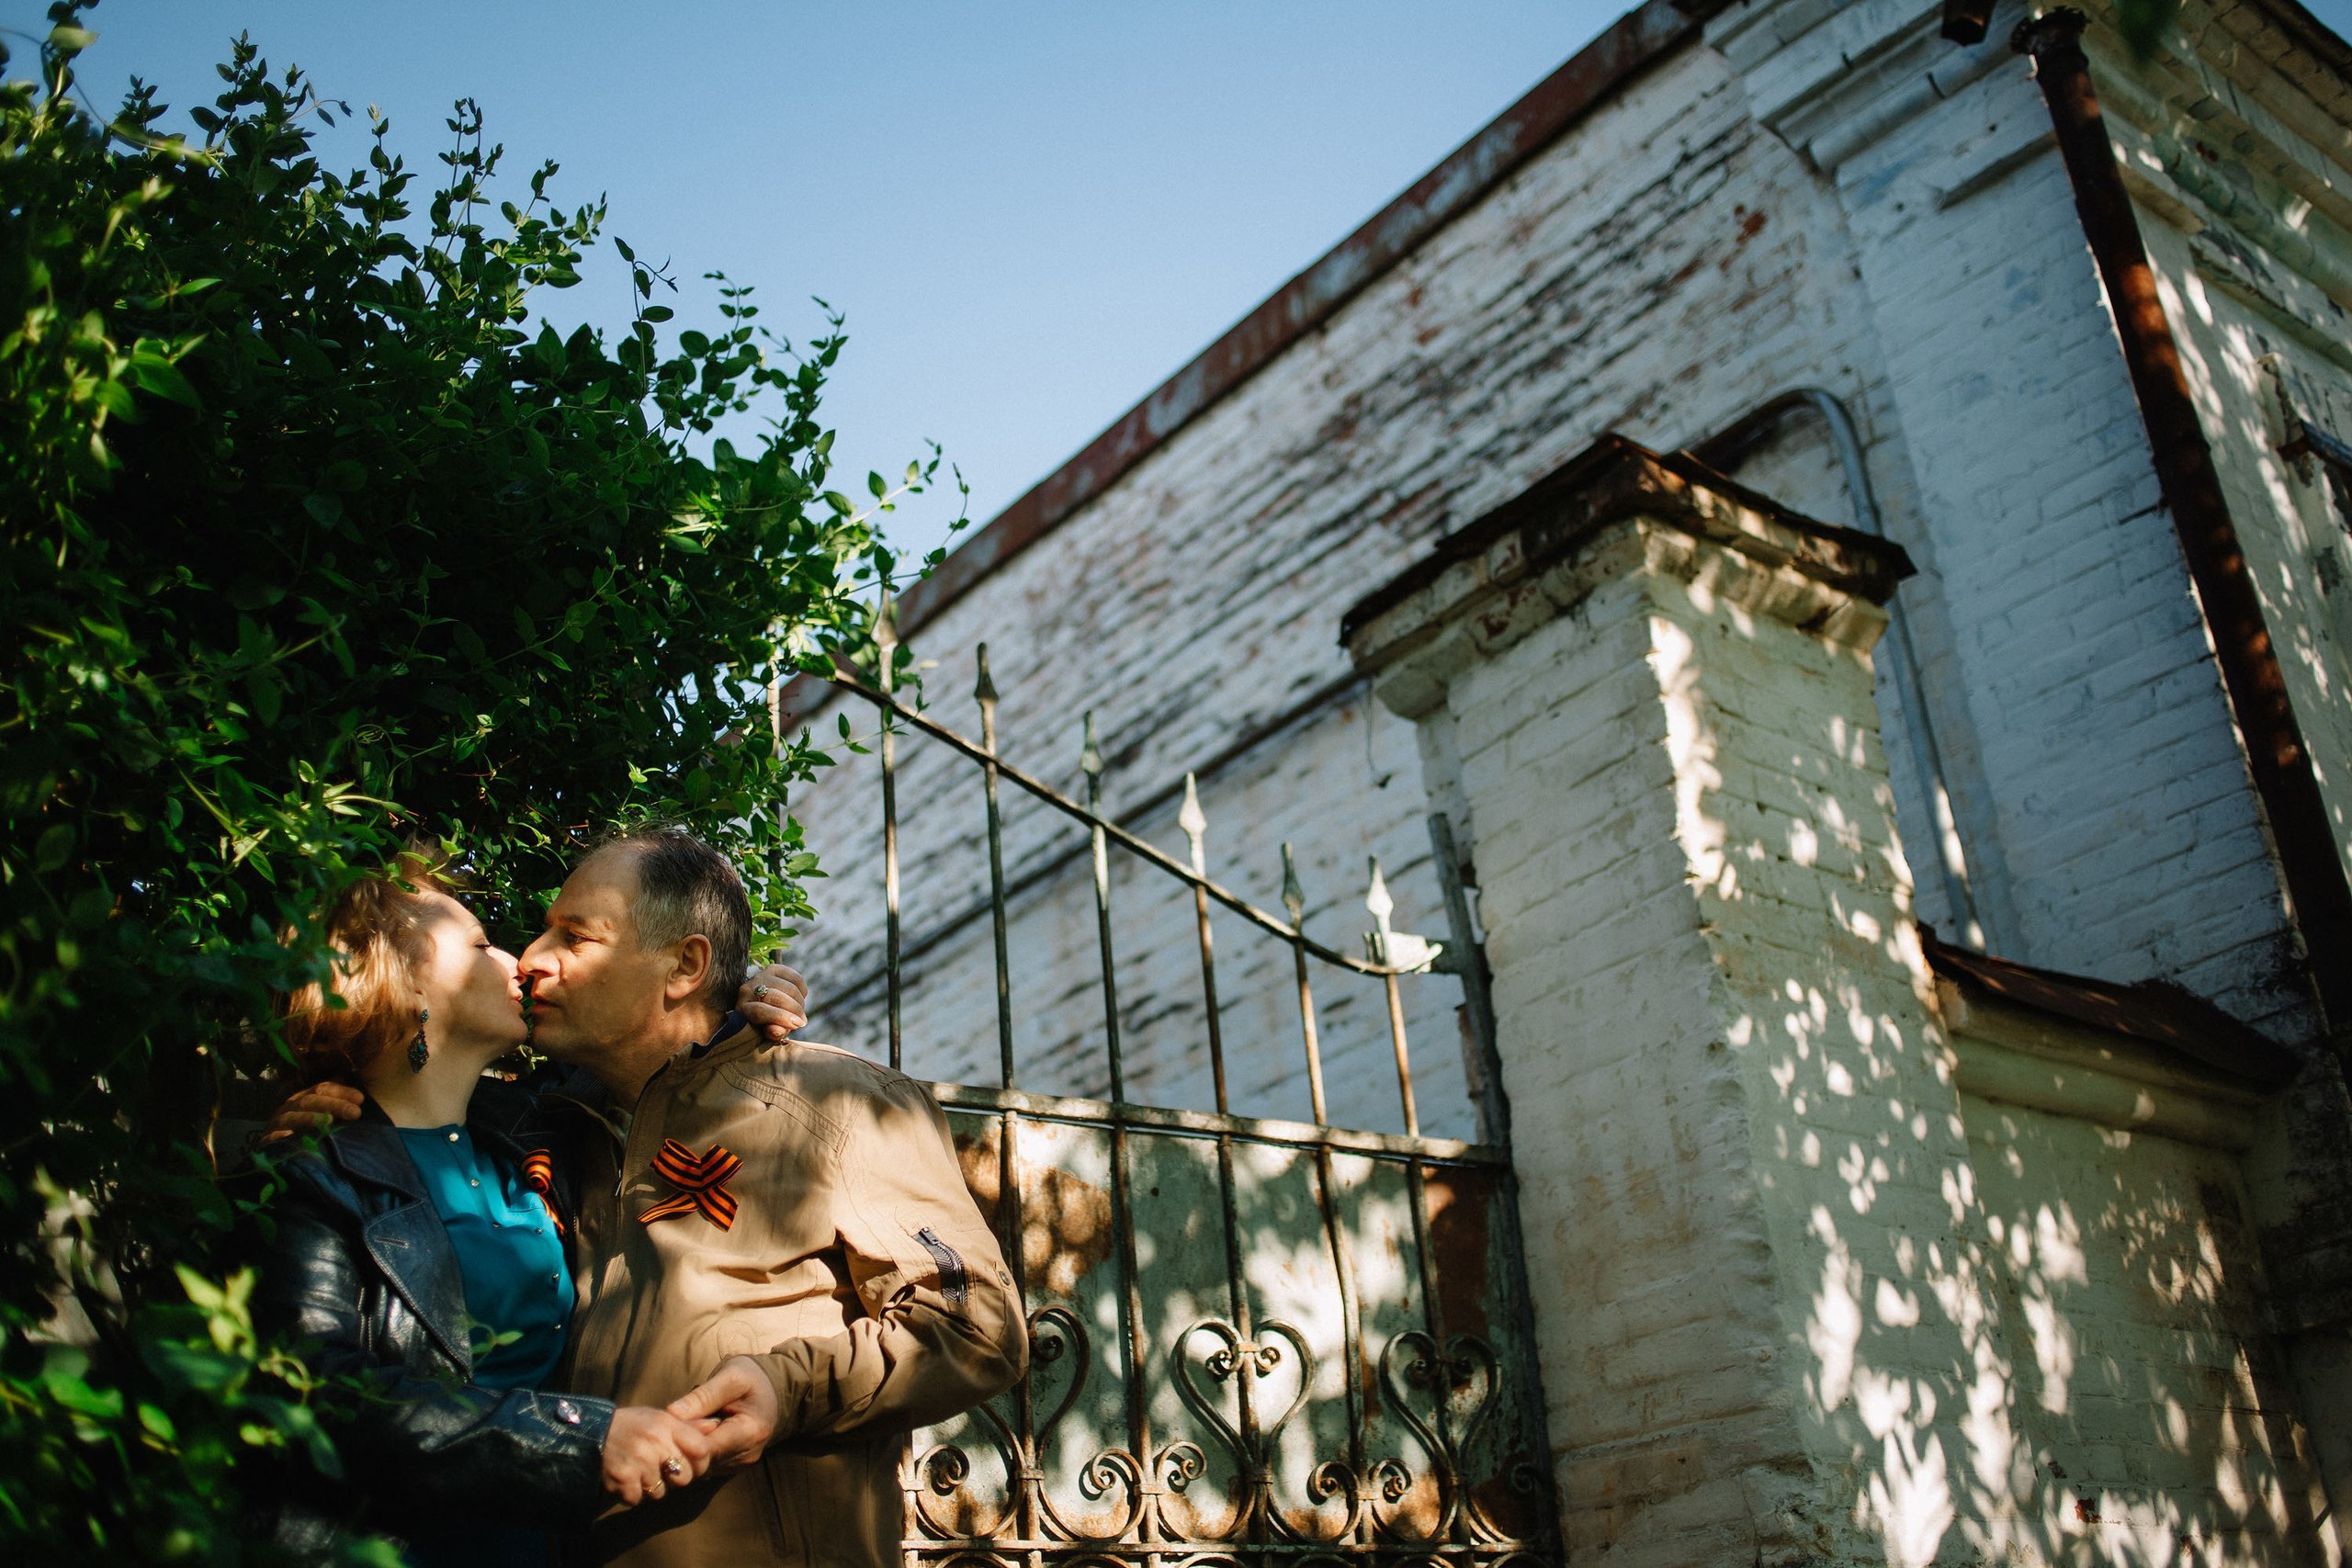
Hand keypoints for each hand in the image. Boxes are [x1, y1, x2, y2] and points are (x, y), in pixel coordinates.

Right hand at [261, 1081, 364, 1143]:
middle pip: (310, 1101)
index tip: (360, 1099)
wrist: (280, 1159)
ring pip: (293, 1117)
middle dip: (334, 1104)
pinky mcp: (267, 1142)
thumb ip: (338, 1105)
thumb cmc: (310, 1135)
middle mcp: (290, 1108)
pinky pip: (275, 1137)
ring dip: (312, 1118)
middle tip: (355, 1112)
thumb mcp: (325, 1117)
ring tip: (330, 1122)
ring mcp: (277, 1124)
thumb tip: (356, 1091)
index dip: (341, 1091)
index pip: (322, 1088)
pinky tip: (294, 1137)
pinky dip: (284, 1136)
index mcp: (304, 1099)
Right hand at [600, 1405, 712, 1505]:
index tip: (690, 1464)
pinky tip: (626, 1478)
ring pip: (660, 1492)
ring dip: (651, 1487)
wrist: (591, 1433)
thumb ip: (690, 1426)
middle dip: (675, 1479)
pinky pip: (638, 1499)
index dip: (700, 1463)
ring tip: (639, 1470)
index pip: (702, 1450)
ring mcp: (638, 1461)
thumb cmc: (633, 1426)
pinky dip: (632, 1494)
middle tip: (660, 1469)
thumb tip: (717, 1426)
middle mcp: (655, 1442)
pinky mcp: (622, 1479)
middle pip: (684, 1478)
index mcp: (667, 1424)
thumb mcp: (661, 1418)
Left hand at [666, 1354, 779, 1472]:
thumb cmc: (751, 1378)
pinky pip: (704, 1464)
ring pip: (700, 1465)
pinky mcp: (731, 1465)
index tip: (665, 1423)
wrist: (772, 1389)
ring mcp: (739, 1463)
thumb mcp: (730, 1377)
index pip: (707, 1448)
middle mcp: (746, 1454)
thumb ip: (703, 1396)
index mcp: (751, 1431)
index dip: (682, 1439)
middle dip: (680, 1444)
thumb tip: (672, 1413)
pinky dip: (692, 1451)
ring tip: (676, 1427)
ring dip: (685, 1449)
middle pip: (702, 1460)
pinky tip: (687, 1434)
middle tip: (665, 1424)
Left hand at [738, 959, 808, 1042]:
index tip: (798, 1024)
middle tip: (802, 1021)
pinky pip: (795, 978)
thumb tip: (779, 1031)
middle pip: (775, 996)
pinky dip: (802, 990)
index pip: (760, 1011)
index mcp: (742, 1009)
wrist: (762, 1004)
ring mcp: (760, 976)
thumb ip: (771, 1033)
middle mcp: (748, 989)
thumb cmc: (764, 1024)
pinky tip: (800, 999)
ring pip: (788, 987)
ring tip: (800, 1012)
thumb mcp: (766, 1033)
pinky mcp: (773, 969)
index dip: (781, 1017)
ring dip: (800, 1002)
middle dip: (794, 1009)